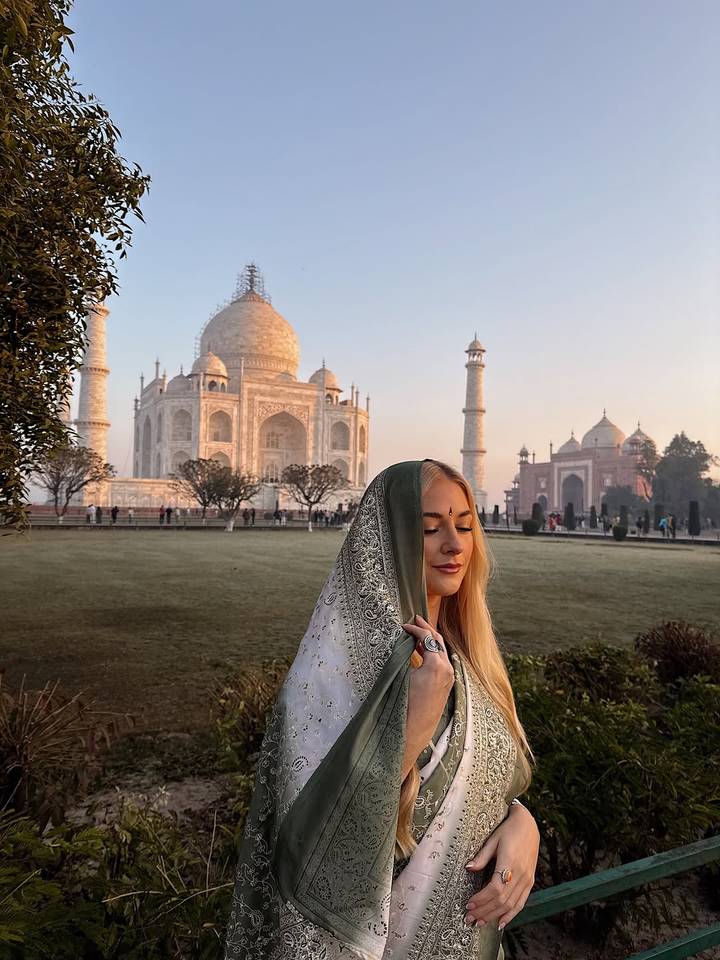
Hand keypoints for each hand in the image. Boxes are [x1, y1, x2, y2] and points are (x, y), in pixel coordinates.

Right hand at [400, 615, 453, 778]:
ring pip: (441, 651)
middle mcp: (446, 670)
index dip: (414, 629)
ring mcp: (448, 678)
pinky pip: (441, 662)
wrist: (413, 732)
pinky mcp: (446, 686)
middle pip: (438, 641)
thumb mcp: (402, 677)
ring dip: (430, 640)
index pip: (427, 639)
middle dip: (427, 629)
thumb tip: (405, 643)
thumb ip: (406, 657)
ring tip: (418, 632)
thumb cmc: (404, 706)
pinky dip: (433, 652)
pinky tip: (422, 651)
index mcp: (436, 665)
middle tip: (415, 619)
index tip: (403, 625)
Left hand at [463, 802, 538, 929]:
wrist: (528, 825)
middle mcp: (521, 874)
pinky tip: (501, 923)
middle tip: (469, 919)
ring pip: (511, 905)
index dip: (481, 899)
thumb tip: (468, 868)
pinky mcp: (530, 881)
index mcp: (510, 862)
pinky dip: (511, 915)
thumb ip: (481, 856)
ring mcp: (527, 879)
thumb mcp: (493, 840)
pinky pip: (521, 902)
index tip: (468, 904)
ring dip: (494, 916)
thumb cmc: (508, 830)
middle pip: (501, 900)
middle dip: (484, 912)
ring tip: (480, 923)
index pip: (495, 888)